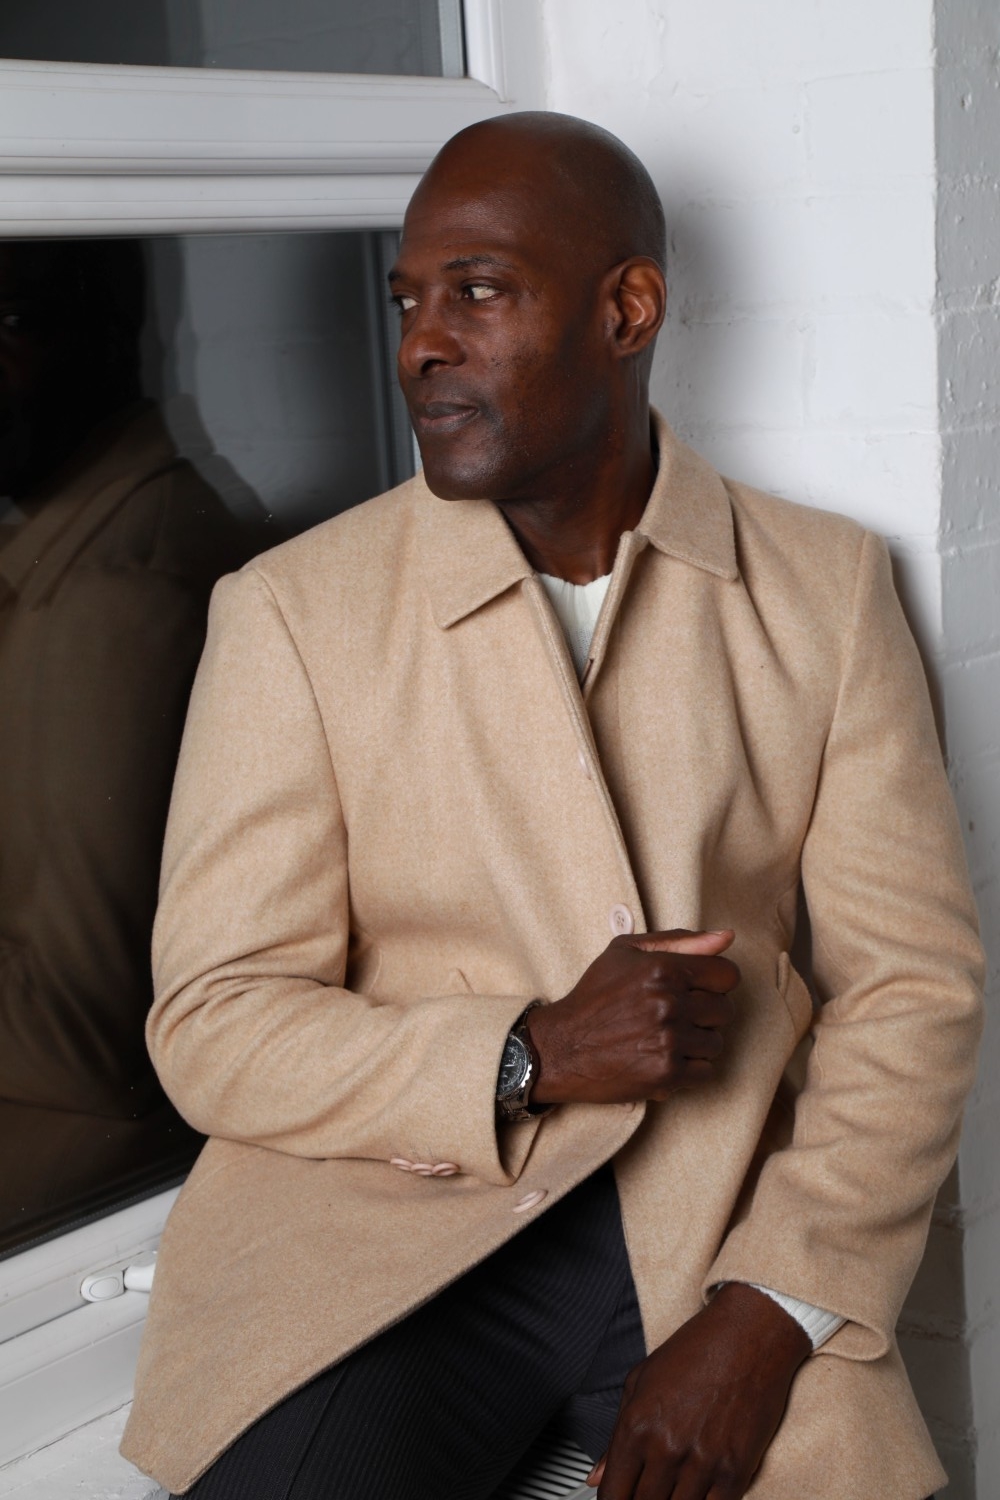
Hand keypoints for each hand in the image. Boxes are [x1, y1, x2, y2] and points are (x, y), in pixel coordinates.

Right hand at [526, 930, 738, 1106]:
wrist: (561, 1047)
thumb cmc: (595, 995)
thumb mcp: (627, 952)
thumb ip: (680, 940)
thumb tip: (727, 937)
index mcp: (663, 968)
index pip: (727, 975)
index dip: (714, 983)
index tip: (695, 991)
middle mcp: (669, 1003)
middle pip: (724, 1009)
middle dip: (704, 1013)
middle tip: (674, 1016)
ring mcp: (669, 1040)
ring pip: (717, 1042)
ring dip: (697, 1042)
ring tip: (666, 1038)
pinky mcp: (666, 1073)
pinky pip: (707, 1071)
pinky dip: (690, 1068)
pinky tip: (665, 1058)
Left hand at [588, 1283, 810, 1498]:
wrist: (749, 1335)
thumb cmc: (696, 1351)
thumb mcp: (641, 1380)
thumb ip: (615, 1435)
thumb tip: (597, 1475)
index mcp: (638, 1425)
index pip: (613, 1494)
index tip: (618, 1499)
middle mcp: (667, 1448)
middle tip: (648, 1489)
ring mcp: (703, 1463)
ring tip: (672, 1486)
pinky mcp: (736, 1471)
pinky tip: (698, 1491)